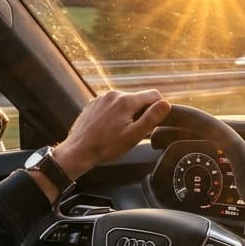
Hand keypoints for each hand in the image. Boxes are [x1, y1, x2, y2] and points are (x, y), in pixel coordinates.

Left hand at [51, 89, 169, 178]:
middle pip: (138, 98)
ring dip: (127, 113)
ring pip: (124, 102)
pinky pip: (111, 105)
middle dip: (141, 112)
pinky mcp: (94, 103)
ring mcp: (102, 98)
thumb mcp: (134, 135)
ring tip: (119, 131)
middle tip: (134, 131)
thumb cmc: (106, 147)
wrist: (79, 151)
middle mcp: (114, 95)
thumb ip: (152, 118)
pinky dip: (114, 114)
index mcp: (126, 101)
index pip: (153, 95)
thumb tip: (166, 104)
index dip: (159, 107)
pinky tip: (109, 128)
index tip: (155, 121)